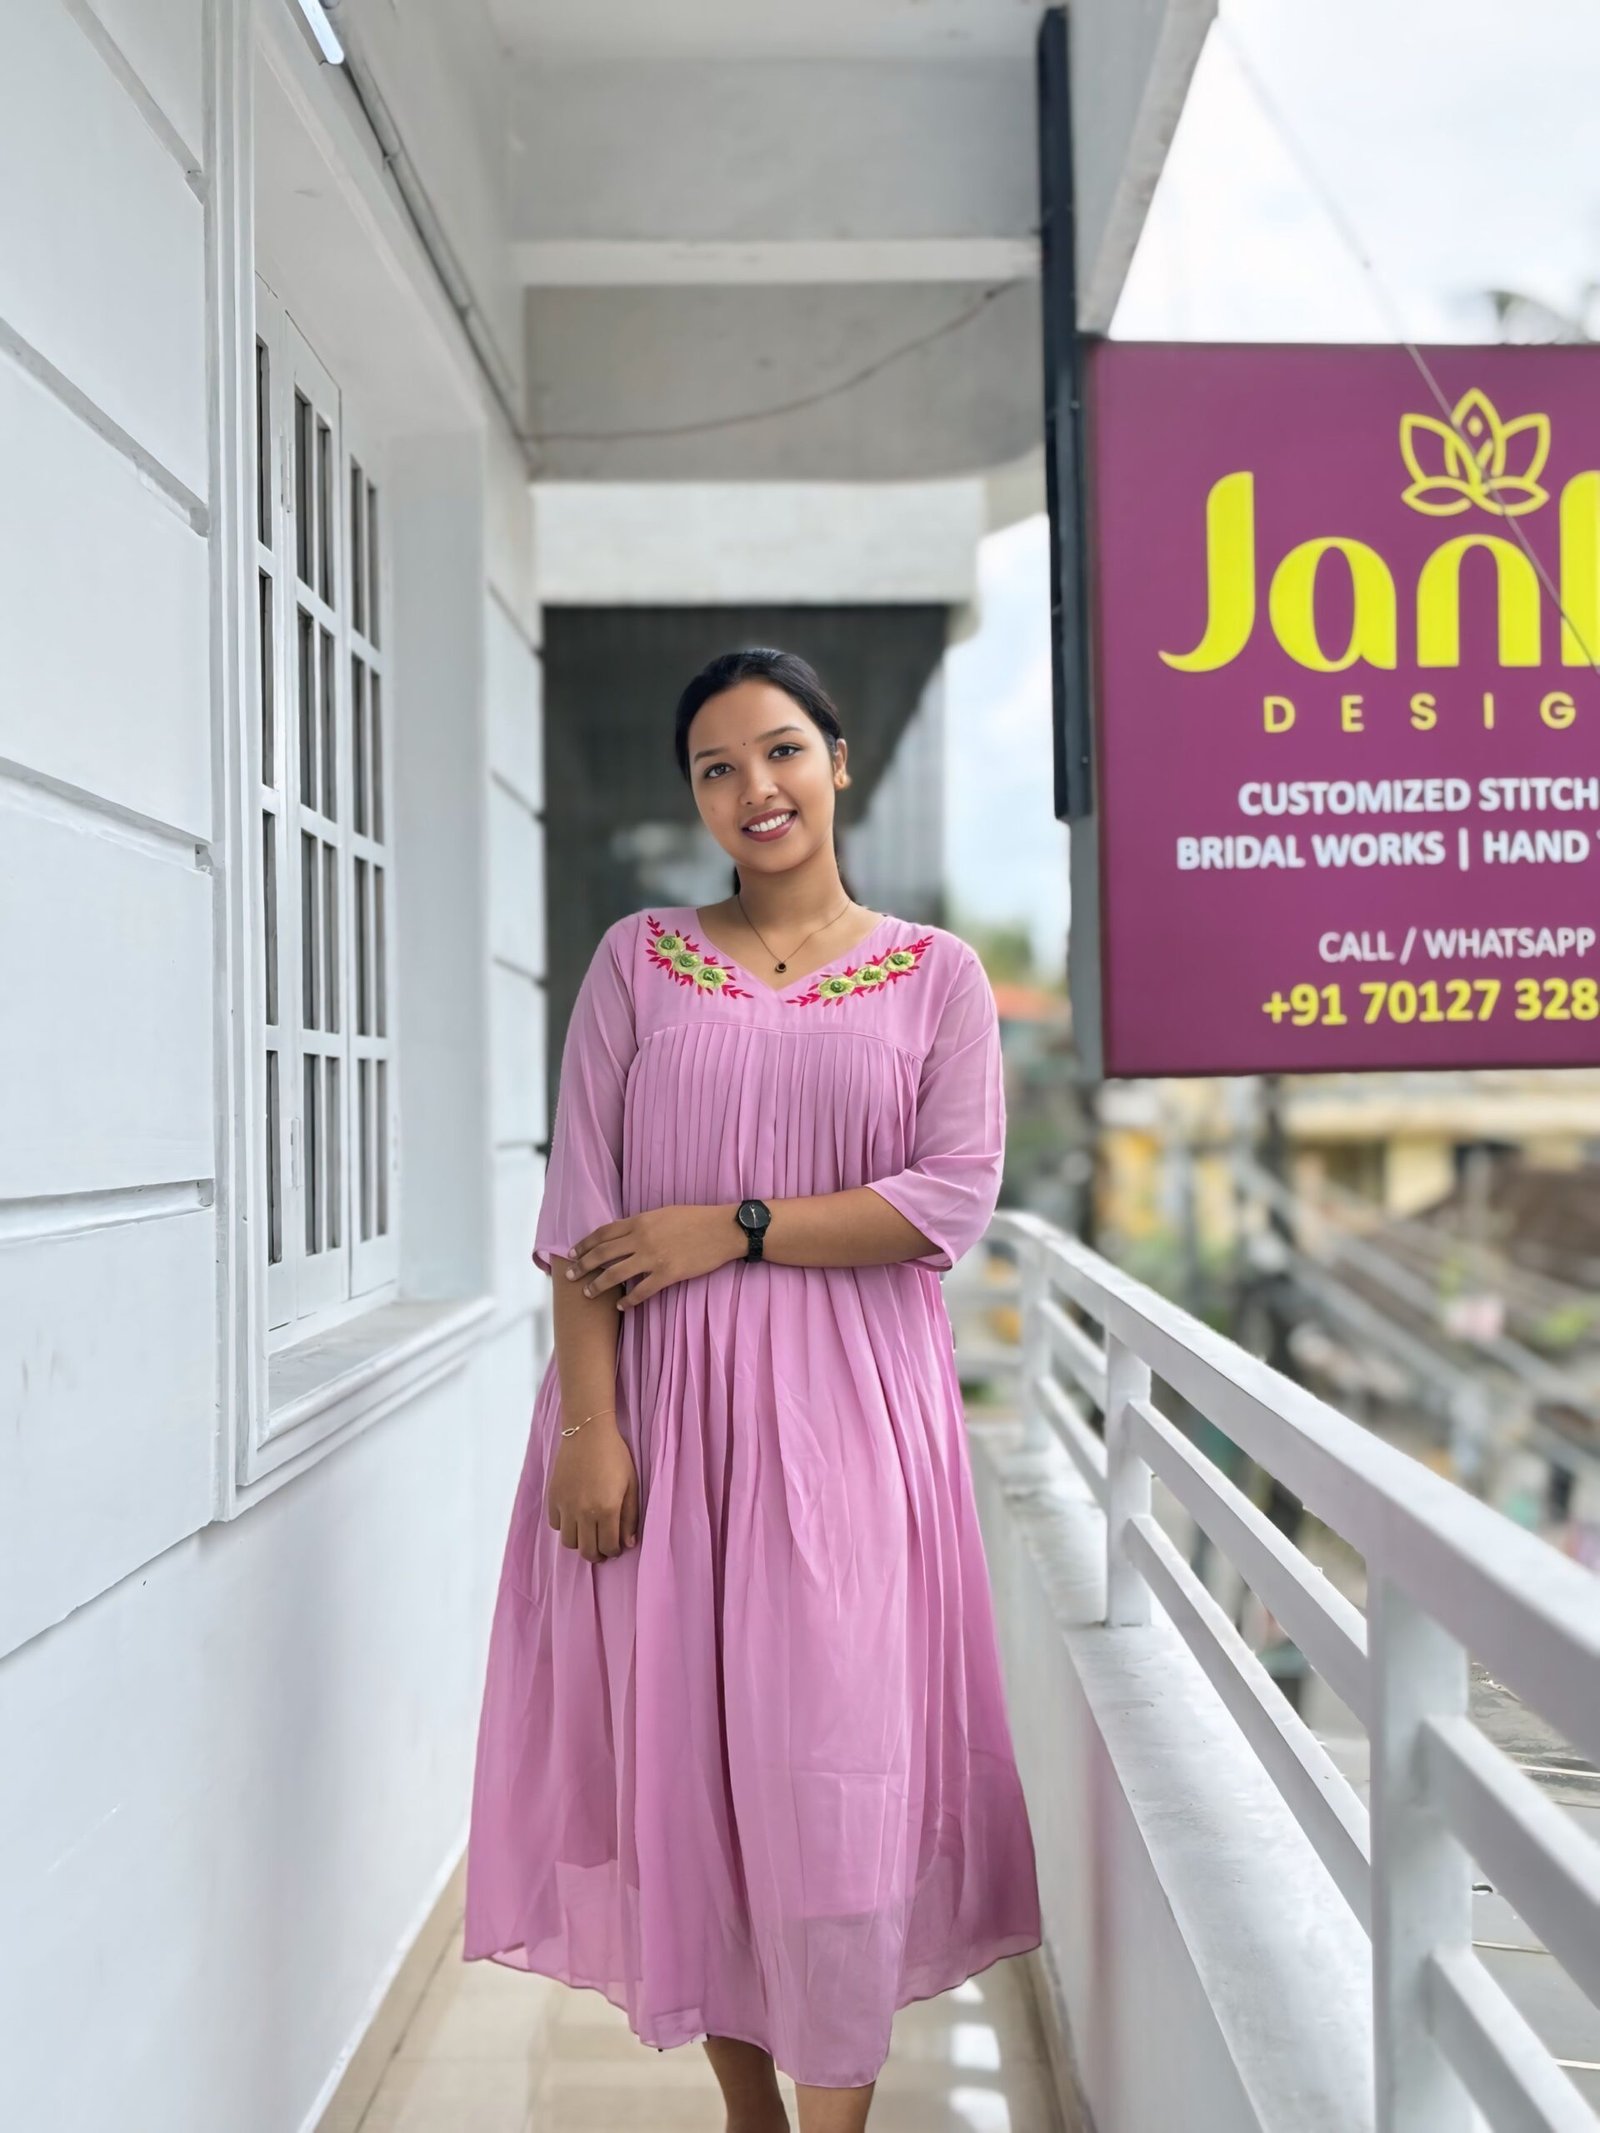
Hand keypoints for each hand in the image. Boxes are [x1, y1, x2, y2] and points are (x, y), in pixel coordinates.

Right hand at [546, 1413, 640, 1560]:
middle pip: (586, 1551)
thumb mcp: (631, 1484)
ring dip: (580, 1542)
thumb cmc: (615, 1456)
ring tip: (589, 1532)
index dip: (614, 1551)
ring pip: (569, 1542)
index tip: (616, 1546)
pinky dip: (565, 1526)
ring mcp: (565, 1506)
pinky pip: (556, 1525)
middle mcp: (584, 1512)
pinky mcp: (553, 1498)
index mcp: (607, 1509)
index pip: (608, 1547)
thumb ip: (630, 1516)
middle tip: (602, 1547)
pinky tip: (575, 1516)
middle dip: (596, 1554)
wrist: (587, 1433)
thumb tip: (629, 1543)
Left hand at [565, 1203, 742, 1307]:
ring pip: (616, 1274)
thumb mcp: (664, 1213)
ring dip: (598, 1286)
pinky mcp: (668, 1274)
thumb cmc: (696, 1218)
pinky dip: (629, 1301)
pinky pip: (642, 1291)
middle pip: (602, 1254)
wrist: (723, 1229)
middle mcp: (641, 1239)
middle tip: (569, 1276)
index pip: (603, 1234)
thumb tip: (625, 1233)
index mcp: (640, 1221)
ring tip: (588, 1294)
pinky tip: (622, 1306)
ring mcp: (653, 1257)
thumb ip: (642, 1224)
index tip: (572, 1253)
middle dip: (582, 1266)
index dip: (584, 1244)